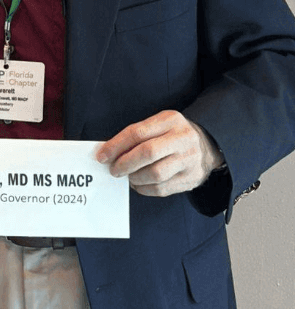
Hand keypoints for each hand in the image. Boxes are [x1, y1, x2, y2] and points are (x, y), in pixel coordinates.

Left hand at [95, 110, 223, 196]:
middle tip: (113, 170)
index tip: (102, 156)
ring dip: (134, 178)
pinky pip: (161, 188)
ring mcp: (190, 160)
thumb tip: (106, 153)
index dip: (115, 146)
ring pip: (155, 174)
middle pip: (147, 153)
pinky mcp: (191, 178)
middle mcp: (183, 139)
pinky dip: (144, 188)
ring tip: (128, 176)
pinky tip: (139, 183)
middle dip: (124, 164)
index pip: (137, 133)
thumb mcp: (157, 125)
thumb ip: (134, 136)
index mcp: (171, 120)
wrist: (207, 146)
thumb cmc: (171, 135)